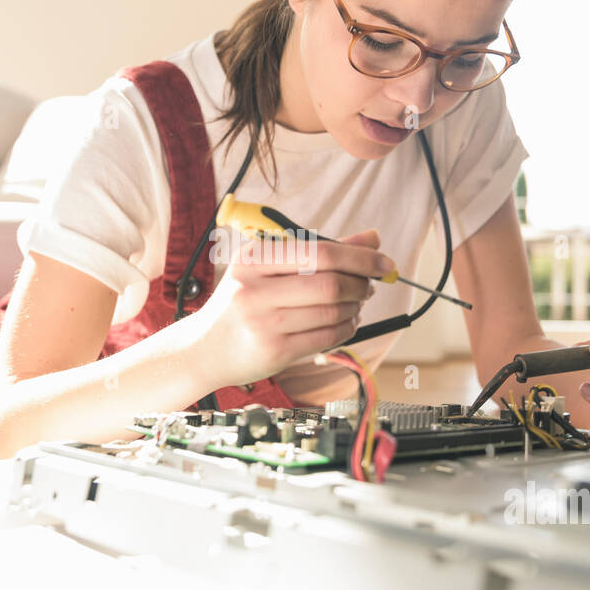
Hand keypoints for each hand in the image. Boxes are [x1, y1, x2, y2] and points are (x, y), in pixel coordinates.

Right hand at [184, 228, 390, 388]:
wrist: (203, 348)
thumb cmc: (242, 302)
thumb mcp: (269, 268)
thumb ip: (320, 251)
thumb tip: (372, 237)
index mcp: (254, 258)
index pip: (320, 252)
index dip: (361, 257)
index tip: (385, 263)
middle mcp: (254, 288)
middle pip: (330, 283)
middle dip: (362, 284)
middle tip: (370, 285)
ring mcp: (263, 322)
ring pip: (332, 312)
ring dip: (355, 308)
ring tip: (356, 304)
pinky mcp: (274, 351)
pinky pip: (326, 337)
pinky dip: (346, 328)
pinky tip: (346, 322)